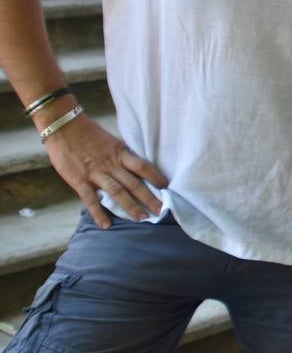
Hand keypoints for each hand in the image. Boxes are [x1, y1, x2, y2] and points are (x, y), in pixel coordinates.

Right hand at [44, 114, 165, 227]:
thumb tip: (136, 162)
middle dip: (149, 198)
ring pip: (117, 193)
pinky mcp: (79, 180)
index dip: (156, 177)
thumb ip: (122, 153)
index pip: (143, 166)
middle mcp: (111, 164)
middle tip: (161, 211)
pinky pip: (91, 200)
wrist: (63, 127)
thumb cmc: (88, 133)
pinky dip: (99, 213)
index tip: (166, 187)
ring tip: (141, 218)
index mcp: (120, 153)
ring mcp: (96, 173)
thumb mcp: (111, 140)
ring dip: (130, 207)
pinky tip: (106, 225)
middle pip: (134, 183)